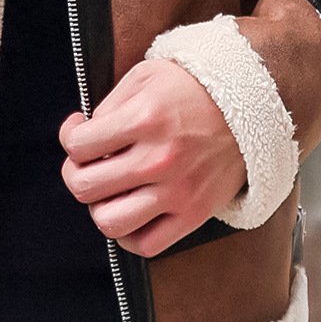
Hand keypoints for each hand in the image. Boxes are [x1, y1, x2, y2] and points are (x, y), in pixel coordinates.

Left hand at [58, 57, 247, 257]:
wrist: (251, 104)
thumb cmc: (193, 87)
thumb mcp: (146, 76)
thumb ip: (110, 105)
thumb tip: (83, 135)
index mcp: (145, 119)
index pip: (79, 145)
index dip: (69, 136)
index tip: (78, 130)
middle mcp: (159, 159)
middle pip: (85, 187)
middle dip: (76, 172)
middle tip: (87, 161)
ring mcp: (178, 192)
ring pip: (109, 222)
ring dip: (99, 206)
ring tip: (107, 189)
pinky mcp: (194, 215)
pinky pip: (146, 245)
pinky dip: (127, 235)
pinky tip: (128, 210)